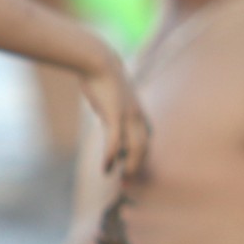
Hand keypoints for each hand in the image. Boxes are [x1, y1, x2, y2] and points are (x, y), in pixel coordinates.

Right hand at [80, 50, 149, 181]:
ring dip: (130, 166)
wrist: (98, 60)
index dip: (140, 158)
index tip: (131, 172)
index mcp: (140, 115)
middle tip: (128, 183)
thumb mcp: (113, 100)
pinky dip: (112, 156)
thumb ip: (115, 114)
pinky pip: (116, 141)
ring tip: (123, 180)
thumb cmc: (102, 79)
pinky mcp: (115, 115)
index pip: (145, 142)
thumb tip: (110, 124)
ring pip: (136, 148)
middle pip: (144, 148)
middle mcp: (139, 118)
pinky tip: (106, 167)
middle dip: (137, 167)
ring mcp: (129, 116)